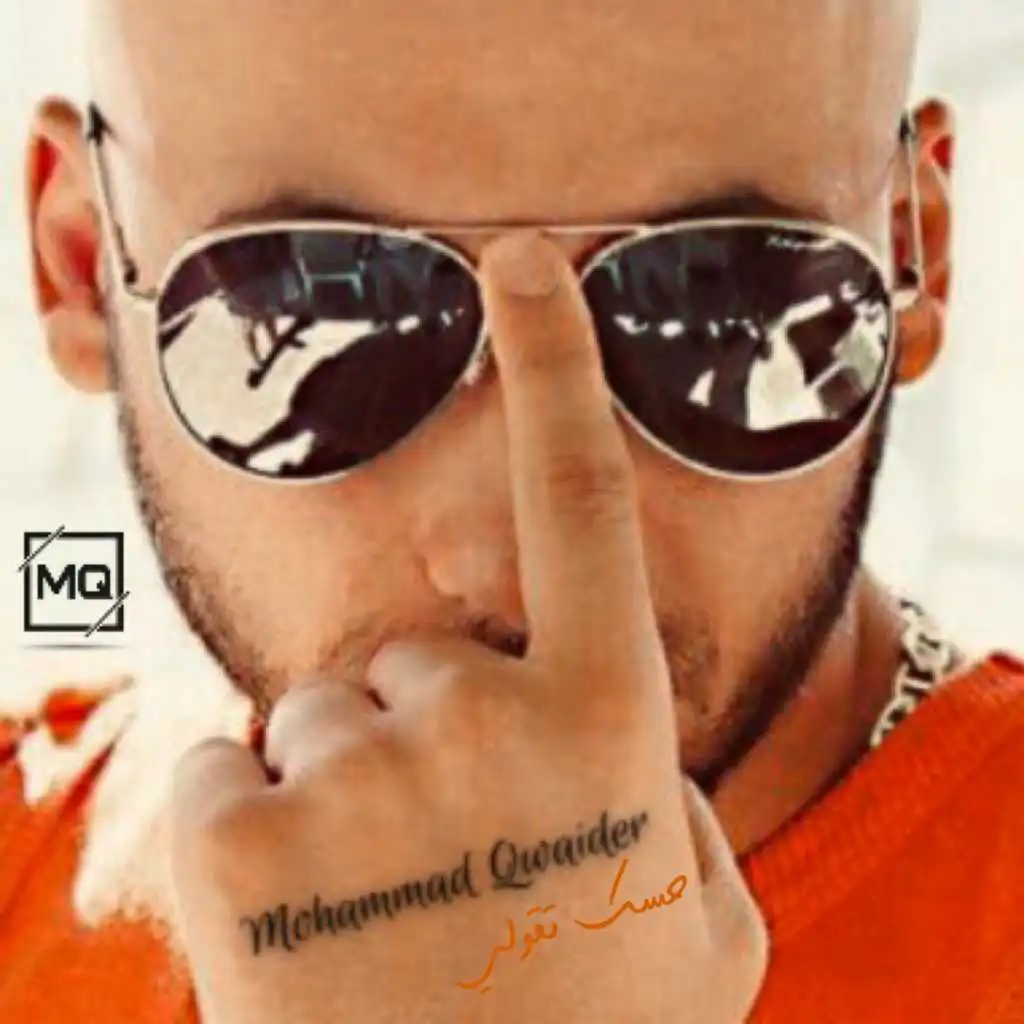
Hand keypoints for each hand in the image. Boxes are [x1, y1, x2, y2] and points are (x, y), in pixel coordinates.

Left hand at [169, 232, 768, 1023]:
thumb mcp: (702, 930)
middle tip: (453, 866)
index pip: (582, 502)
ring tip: (382, 917)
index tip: (523, 264)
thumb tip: (618, 752)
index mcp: (607, 732)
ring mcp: (352, 777)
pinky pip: (228, 765)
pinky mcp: (232, 842)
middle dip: (429, 733)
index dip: (557, 367)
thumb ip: (670, 813)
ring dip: (344, 790)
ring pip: (320, 715)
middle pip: (418, 655)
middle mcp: (483, 724)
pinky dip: (253, 827)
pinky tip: (299, 929)